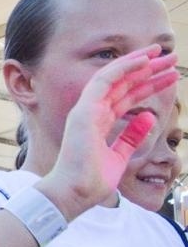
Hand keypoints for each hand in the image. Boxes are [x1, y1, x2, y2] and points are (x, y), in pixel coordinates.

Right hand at [38, 46, 178, 218]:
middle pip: (123, 85)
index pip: (126, 97)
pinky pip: (105, 81)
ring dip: (138, 63)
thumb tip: (148, 118)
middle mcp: (91, 113)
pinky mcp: (85, 111)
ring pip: (114, 77)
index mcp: (97, 123)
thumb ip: (131, 137)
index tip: (169, 75)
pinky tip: (144, 61)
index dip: (148, 84)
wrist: (74, 194)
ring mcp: (86, 110)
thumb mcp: (120, 156)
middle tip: (171, 59)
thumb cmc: (92, 182)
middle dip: (148, 70)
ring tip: (161, 53)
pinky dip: (124, 68)